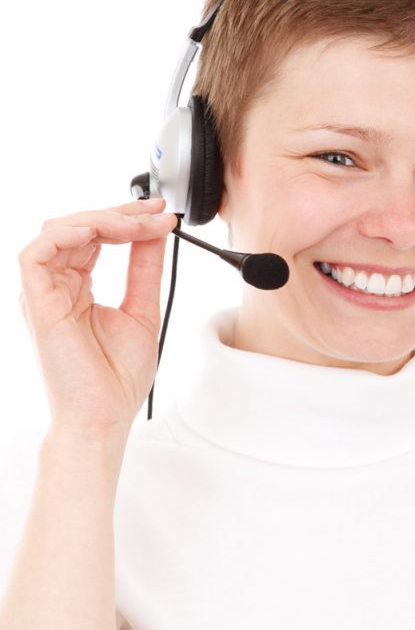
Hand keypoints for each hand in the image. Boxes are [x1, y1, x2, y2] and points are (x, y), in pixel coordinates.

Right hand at [17, 198, 177, 433]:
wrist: (104, 417)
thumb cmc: (117, 379)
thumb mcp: (142, 310)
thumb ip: (145, 268)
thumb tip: (155, 231)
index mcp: (77, 288)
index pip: (95, 237)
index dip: (127, 219)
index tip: (162, 215)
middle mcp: (56, 286)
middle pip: (78, 226)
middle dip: (121, 212)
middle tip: (157, 212)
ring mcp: (43, 293)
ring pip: (59, 230)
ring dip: (102, 219)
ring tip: (138, 225)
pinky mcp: (36, 302)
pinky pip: (37, 252)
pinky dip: (70, 233)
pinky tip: (103, 232)